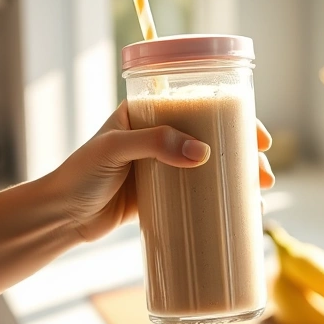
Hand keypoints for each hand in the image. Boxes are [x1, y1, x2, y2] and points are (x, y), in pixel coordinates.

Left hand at [48, 101, 273, 242]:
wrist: (59, 215)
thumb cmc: (79, 174)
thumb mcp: (114, 149)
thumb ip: (155, 144)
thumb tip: (203, 153)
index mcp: (150, 114)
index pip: (201, 108)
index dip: (236, 118)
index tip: (260, 136)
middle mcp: (160, 138)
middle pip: (215, 140)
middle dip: (246, 156)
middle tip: (265, 175)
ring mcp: (162, 169)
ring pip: (211, 169)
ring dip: (238, 180)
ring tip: (259, 197)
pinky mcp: (160, 198)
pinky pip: (197, 196)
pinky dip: (220, 202)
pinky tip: (240, 214)